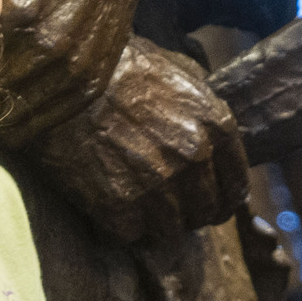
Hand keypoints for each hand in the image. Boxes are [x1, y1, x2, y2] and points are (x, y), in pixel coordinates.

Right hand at [27, 38, 251, 243]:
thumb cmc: (119, 66)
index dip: (221, 199)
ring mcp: (159, 185)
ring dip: (156, 223)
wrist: (66, 77)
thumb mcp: (178, 71)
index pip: (235, 188)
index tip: (208, 204)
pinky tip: (111, 204)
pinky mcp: (121, 205)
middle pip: (205, 213)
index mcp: (216, 126)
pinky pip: (133, 234)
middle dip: (190, 213)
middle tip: (169, 207)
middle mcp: (195, 158)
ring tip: (137, 206)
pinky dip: (123, 225)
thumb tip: (211, 133)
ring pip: (171, 231)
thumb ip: (202, 106)